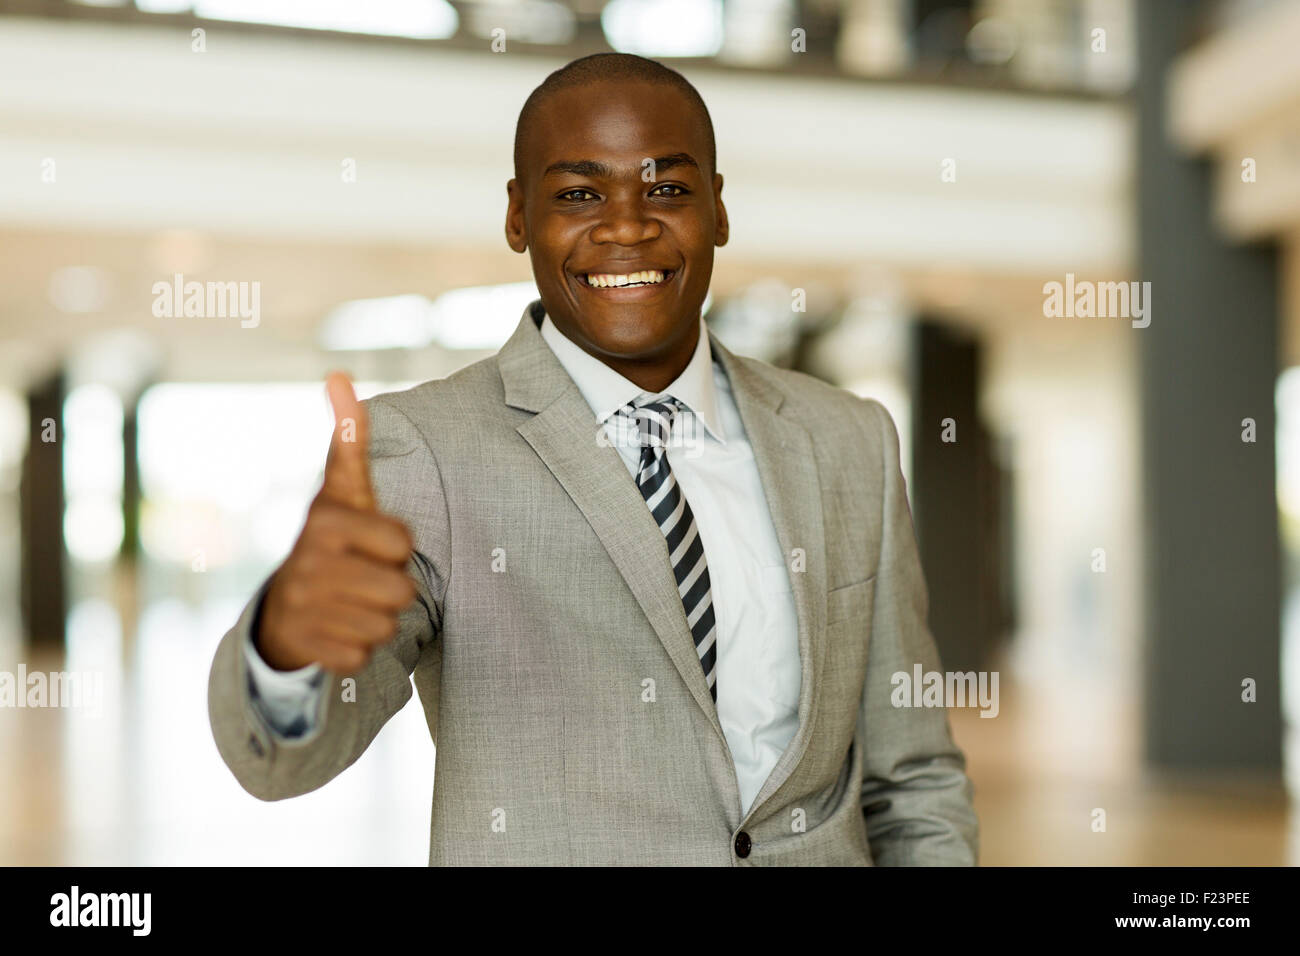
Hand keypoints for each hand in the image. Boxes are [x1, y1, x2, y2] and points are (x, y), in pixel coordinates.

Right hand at [256, 372, 417, 673]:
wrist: (283, 606)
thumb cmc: (330, 541)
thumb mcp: (342, 490)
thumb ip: (349, 439)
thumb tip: (339, 375)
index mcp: (325, 520)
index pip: (404, 542)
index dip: (396, 545)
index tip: (369, 541)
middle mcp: (309, 563)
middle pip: (403, 590)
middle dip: (393, 587)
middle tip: (363, 576)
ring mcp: (305, 609)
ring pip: (388, 626)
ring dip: (378, 617)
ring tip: (351, 601)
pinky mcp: (307, 650)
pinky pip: (365, 657)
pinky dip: (358, 648)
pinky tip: (337, 629)